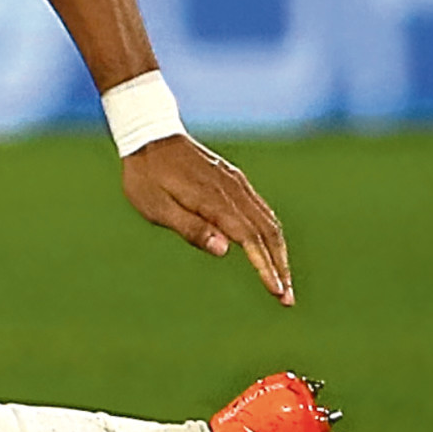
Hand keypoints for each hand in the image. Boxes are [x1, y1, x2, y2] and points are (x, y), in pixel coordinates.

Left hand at [122, 135, 293, 304]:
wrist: (148, 133)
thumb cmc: (146, 175)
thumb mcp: (155, 206)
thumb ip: (190, 227)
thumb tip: (224, 250)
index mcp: (213, 200)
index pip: (250, 239)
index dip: (265, 267)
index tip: (277, 292)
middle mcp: (232, 190)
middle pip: (268, 233)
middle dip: (281, 267)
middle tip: (286, 298)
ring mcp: (236, 183)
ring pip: (269, 221)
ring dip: (279, 252)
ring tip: (282, 281)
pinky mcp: (234, 179)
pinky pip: (261, 209)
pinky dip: (271, 233)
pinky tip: (270, 248)